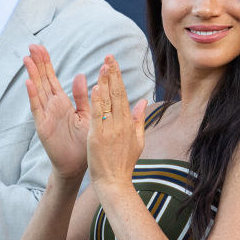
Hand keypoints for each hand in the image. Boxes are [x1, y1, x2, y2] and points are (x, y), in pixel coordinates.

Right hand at [23, 45, 89, 180]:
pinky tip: (29, 83)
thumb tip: (81, 75)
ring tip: (27, 59)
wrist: (77, 164)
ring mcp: (46, 115)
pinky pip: (38, 109)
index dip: (46, 63)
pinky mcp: (43, 126)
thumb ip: (82, 96)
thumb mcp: (86, 115)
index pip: (52, 78)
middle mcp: (52, 106)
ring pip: (38, 91)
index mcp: (62, 102)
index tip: (41, 48)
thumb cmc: (82, 142)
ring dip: (33, 75)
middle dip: (38, 64)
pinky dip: (33, 96)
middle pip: (43, 80)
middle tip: (32, 46)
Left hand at [87, 56, 146, 194]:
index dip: (118, 78)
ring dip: (105, 82)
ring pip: (107, 102)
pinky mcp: (97, 137)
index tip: (114, 63)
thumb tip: (143, 101)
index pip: (123, 95)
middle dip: (112, 74)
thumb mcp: (137, 141)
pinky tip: (95, 88)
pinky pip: (97, 116)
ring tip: (103, 66)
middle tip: (109, 56)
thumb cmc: (124, 164)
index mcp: (128, 124)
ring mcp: (109, 130)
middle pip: (117, 94)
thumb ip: (138, 120)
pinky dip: (97, 102)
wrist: (115, 183)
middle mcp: (120, 124)